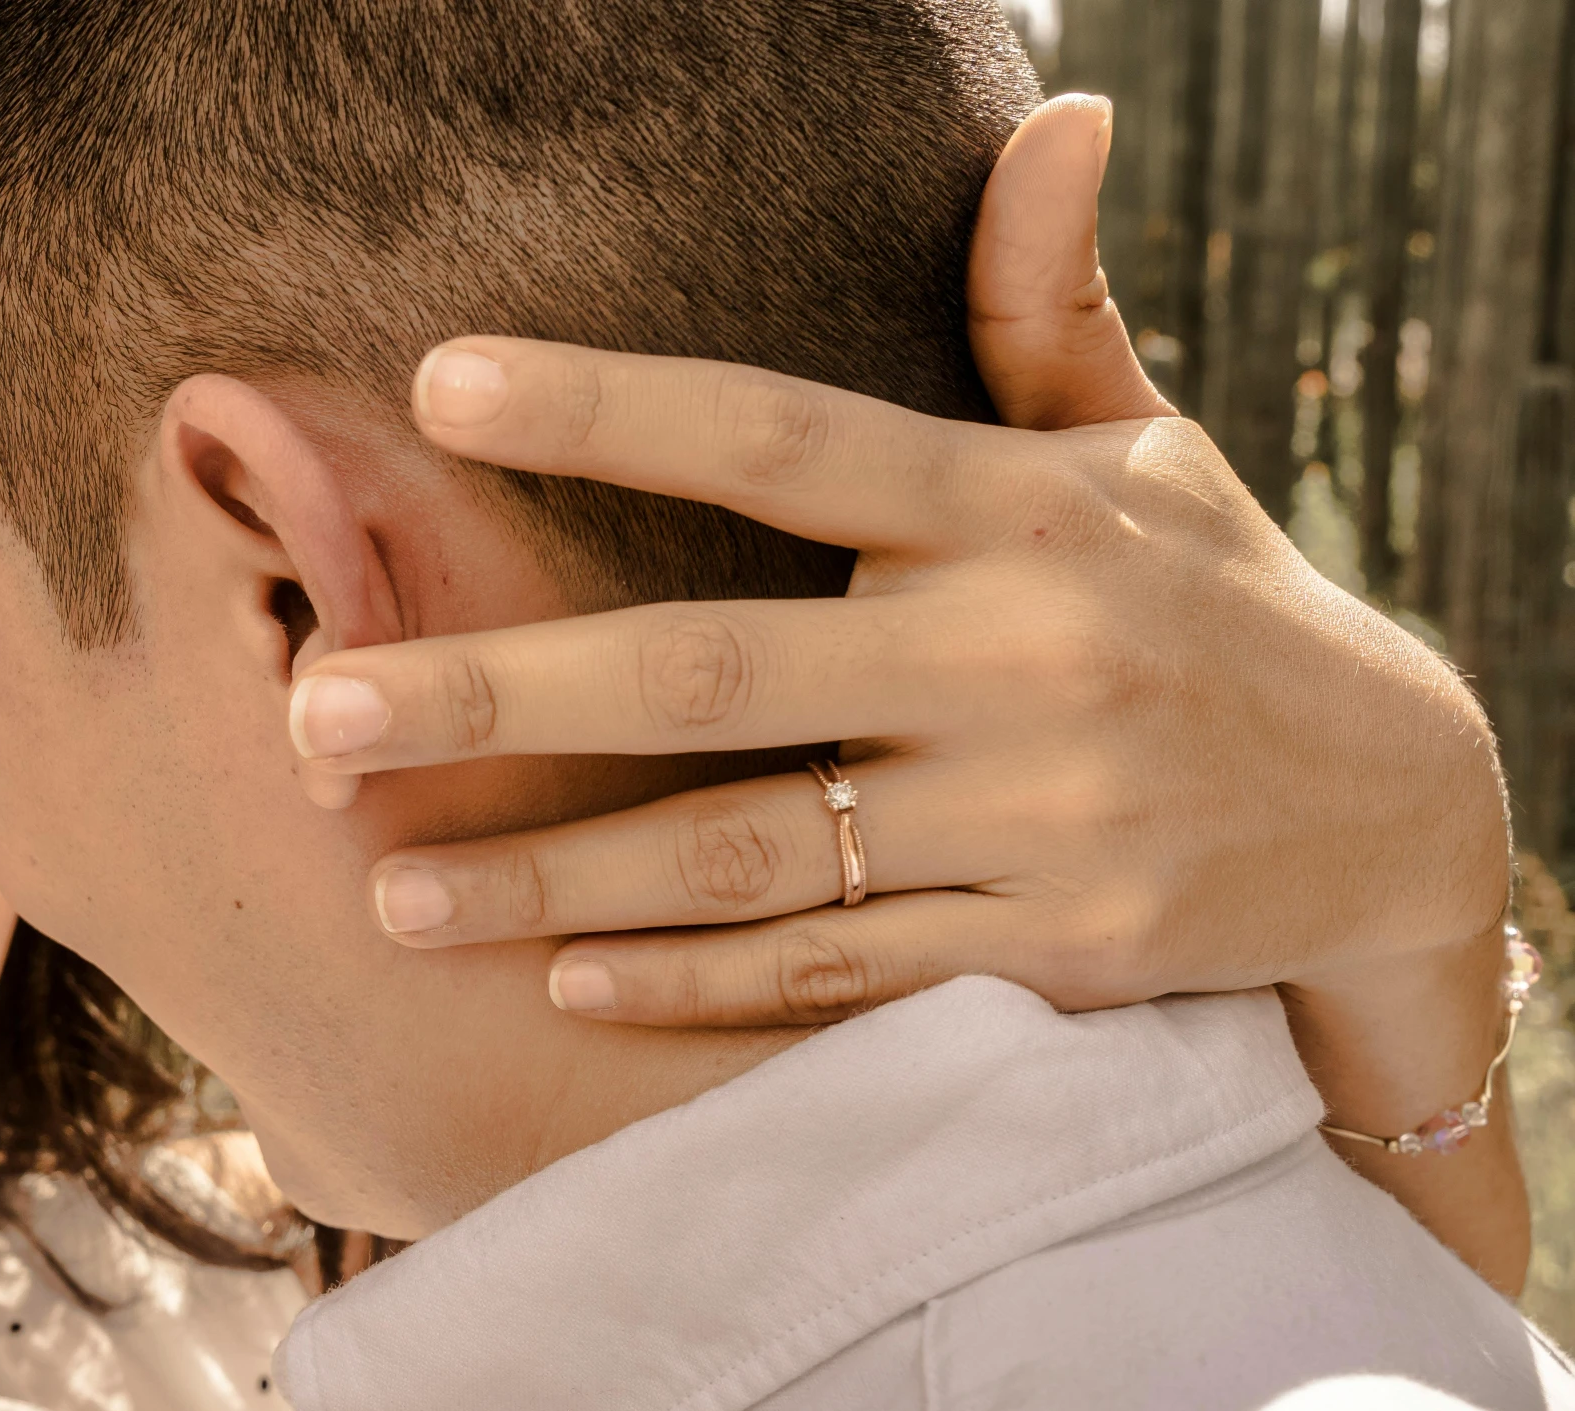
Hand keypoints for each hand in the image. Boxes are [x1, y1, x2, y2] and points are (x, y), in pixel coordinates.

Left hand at [285, 94, 1524, 1286]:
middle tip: (318, 714)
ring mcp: (1039, 824)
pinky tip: (563, 973)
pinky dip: (696, 982)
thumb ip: (1049, 315)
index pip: (789, 439)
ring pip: (748, 855)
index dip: (615, 403)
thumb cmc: (1218, 608)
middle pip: (715, 671)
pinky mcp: (1052, 956)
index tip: (442, 382)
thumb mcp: (1149, 454)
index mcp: (1025, 511)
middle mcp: (1025, 660)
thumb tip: (1052, 120)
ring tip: (389, 890)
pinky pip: (835, 973)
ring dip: (554, 879)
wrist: (1398, 821)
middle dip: (503, 697)